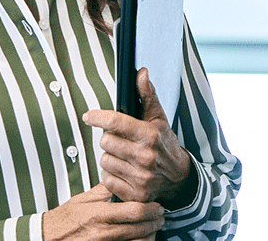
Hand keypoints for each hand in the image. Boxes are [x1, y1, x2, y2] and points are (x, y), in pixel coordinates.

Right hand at [42, 183, 161, 240]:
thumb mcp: (81, 200)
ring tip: (153, 230)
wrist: (47, 238)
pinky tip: (140, 240)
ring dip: (149, 237)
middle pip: (140, 229)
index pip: (133, 211)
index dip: (151, 209)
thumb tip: (118, 180)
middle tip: (161, 217)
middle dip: (155, 223)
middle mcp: (103, 232)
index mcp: (98, 214)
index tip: (158, 206)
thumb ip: (102, 191)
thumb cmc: (64, 219)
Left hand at [82, 68, 194, 205]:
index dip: (97, 117)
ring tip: (123, 156)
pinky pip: (107, 180)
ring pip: (104, 161)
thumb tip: (141, 73)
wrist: (179, 178)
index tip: (89, 116)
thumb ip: (147, 95)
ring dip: (110, 157)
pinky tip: (124, 171)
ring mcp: (140, 177)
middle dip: (109, 139)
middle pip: (105, 142)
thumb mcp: (158, 118)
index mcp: (150, 135)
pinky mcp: (135, 194)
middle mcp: (145, 157)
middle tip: (119, 140)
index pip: (115, 122)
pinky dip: (111, 175)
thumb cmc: (165, 145)